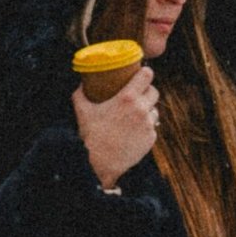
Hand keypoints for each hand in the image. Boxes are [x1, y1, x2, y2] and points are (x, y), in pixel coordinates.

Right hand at [72, 66, 158, 188]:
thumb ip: (80, 94)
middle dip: (147, 91)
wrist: (100, 163)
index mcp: (127, 98)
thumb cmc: (91, 136)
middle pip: (154, 91)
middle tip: (137, 96)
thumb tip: (80, 84)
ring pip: (154, 111)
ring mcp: (148, 125)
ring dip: (147, 111)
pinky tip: (133, 132)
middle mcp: (141, 109)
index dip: (145, 73)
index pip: (147, 75)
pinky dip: (145, 128)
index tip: (142, 74)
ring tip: (134, 116)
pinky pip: (152, 128)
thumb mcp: (82, 111)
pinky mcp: (151, 139)